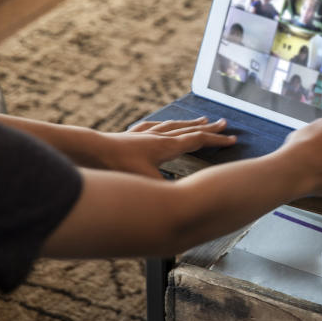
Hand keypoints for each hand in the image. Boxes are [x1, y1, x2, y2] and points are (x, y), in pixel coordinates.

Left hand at [97, 117, 236, 178]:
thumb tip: (183, 200)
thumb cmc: (117, 167)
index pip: (198, 141)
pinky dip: (162, 125)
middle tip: (223, 123)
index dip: (217, 140)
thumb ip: (167, 191)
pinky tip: (160, 126)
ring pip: (173, 125)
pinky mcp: (130, 135)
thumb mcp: (146, 182)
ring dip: (189, 123)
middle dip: (208, 128)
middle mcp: (159, 136)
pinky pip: (152, 126)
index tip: (232, 138)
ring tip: (200, 119)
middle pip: (189, 129)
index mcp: (167, 147)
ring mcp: (144, 134)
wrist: (89, 151)